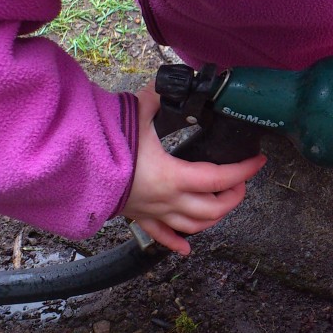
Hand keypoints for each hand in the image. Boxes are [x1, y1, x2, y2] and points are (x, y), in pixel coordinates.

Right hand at [121, 85, 266, 254]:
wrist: (74, 170)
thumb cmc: (106, 146)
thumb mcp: (136, 114)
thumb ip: (156, 98)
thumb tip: (167, 84)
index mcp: (174, 177)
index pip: (220, 178)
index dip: (244, 171)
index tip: (258, 162)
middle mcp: (168, 200)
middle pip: (213, 209)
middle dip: (233, 196)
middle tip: (240, 180)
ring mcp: (154, 212)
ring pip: (194, 226)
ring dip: (214, 217)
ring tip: (223, 202)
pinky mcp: (139, 217)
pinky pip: (161, 237)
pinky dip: (177, 242)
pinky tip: (188, 248)